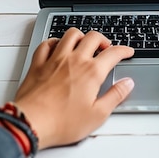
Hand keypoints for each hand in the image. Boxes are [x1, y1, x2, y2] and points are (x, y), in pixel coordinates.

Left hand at [14, 29, 133, 148]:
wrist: (31, 123)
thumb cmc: (62, 122)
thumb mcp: (97, 115)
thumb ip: (115, 96)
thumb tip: (127, 84)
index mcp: (91, 72)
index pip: (113, 53)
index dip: (123, 50)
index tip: (127, 52)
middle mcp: (75, 60)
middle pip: (93, 37)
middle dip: (104, 39)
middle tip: (106, 47)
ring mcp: (55, 59)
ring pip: (71, 34)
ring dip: (81, 36)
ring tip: (84, 44)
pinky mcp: (38, 63)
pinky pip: (47, 43)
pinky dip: (55, 42)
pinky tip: (58, 47)